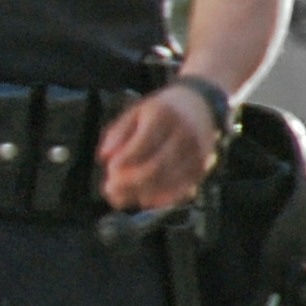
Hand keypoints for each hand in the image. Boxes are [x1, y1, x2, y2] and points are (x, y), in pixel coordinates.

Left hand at [98, 82, 221, 210]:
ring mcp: (196, 154)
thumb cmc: (160, 111)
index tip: (110, 167)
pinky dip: (160, 199)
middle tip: (110, 189)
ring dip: (140, 194)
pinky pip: (182, 191)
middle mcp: (184, 136)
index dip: (125, 159)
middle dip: (130, 182)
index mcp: (164, 117)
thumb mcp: (136, 112)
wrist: (201, 106)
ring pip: (168, 183)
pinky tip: (143, 199)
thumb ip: (118, 133)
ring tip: (119, 197)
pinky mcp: (201, 169)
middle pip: (157, 167)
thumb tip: (104, 158)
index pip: (144, 143)